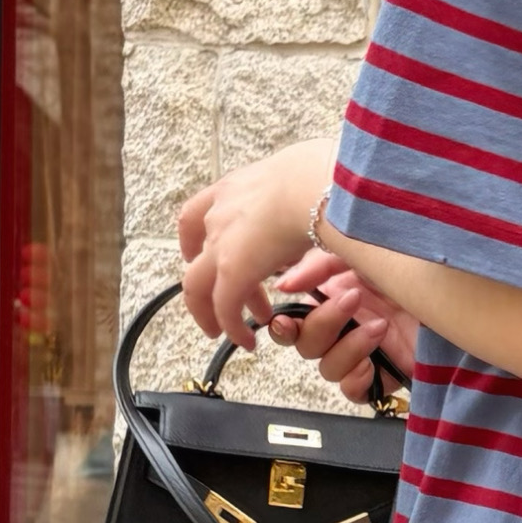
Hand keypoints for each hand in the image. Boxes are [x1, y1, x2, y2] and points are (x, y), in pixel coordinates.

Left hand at [176, 145, 325, 351]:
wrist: (320, 181)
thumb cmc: (327, 181)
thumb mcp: (307, 198)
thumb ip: (302, 223)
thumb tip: (298, 260)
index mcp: (236, 187)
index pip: (198, 211)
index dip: (194, 237)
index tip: (196, 252)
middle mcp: (221, 212)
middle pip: (195, 254)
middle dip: (205, 283)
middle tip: (216, 304)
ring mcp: (222, 240)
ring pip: (197, 284)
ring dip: (211, 310)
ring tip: (227, 332)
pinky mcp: (232, 268)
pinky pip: (224, 307)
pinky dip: (232, 327)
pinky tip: (247, 341)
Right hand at [263, 250, 419, 402]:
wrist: (463, 294)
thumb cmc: (419, 269)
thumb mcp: (366, 254)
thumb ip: (322, 265)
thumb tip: (285, 283)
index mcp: (335, 297)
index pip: (293, 319)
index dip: (282, 324)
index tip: (287, 319)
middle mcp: (346, 326)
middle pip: (305, 344)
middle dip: (323, 323)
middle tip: (353, 300)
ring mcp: (365, 352)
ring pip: (326, 368)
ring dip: (347, 347)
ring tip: (378, 326)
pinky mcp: (384, 376)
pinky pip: (352, 391)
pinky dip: (357, 378)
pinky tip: (374, 360)